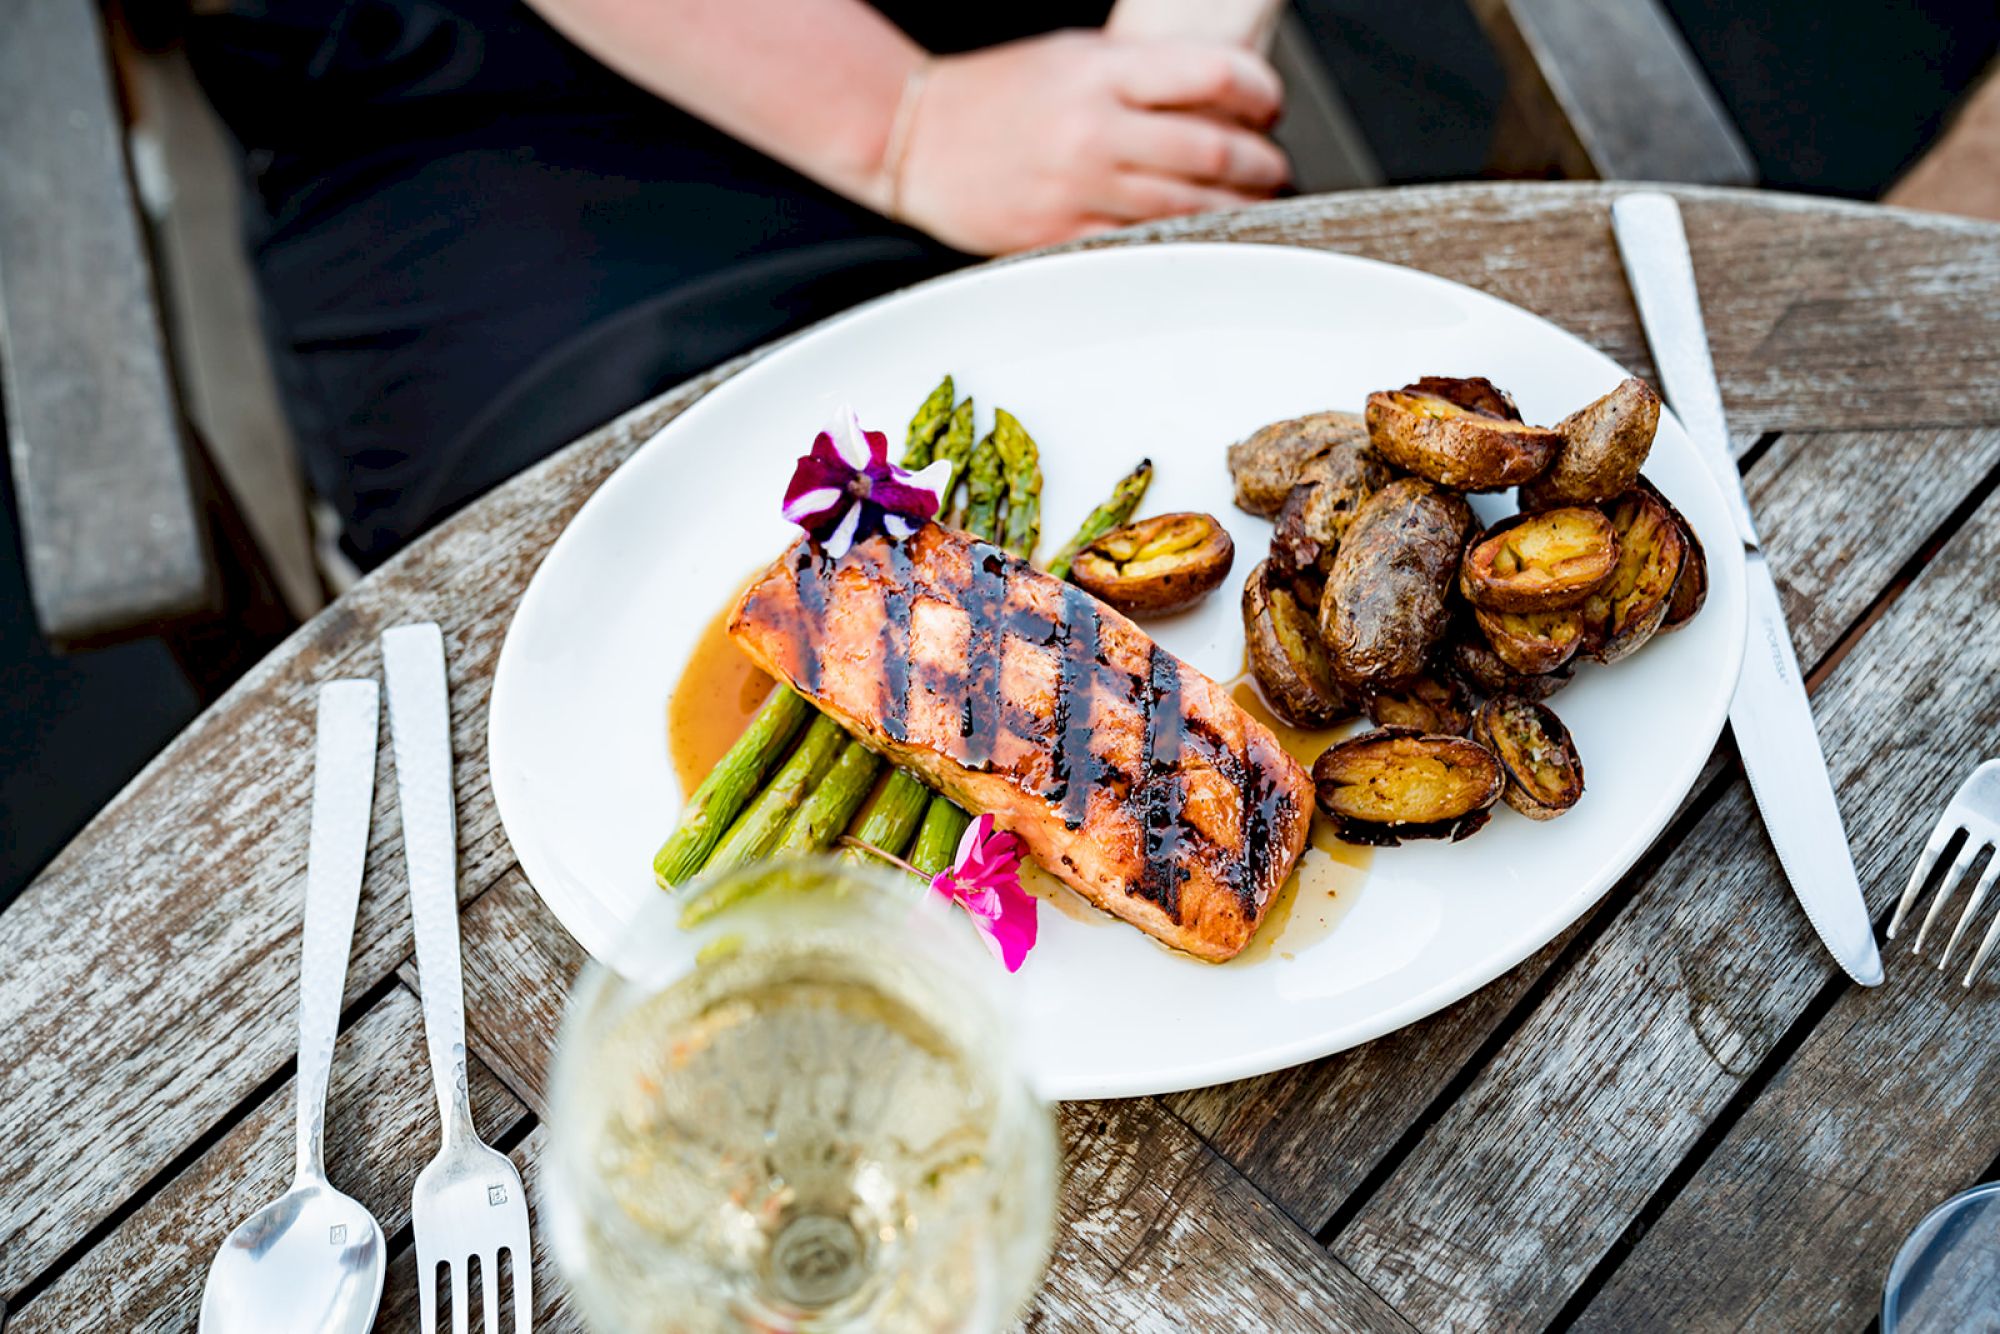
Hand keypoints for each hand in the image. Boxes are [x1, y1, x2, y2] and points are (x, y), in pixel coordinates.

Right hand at [894, 31, 1289, 254]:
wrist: (912, 137)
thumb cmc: (992, 95)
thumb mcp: (1070, 57)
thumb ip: (1138, 76)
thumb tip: (1215, 98)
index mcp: (1101, 73)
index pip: (1212, 76)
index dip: (1259, 93)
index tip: (1269, 107)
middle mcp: (1094, 129)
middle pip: (1213, 150)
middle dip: (1261, 163)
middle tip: (1273, 167)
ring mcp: (1078, 187)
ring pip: (1188, 206)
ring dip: (1235, 209)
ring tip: (1251, 204)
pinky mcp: (1060, 233)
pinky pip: (1141, 244)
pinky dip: (1182, 242)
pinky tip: (1200, 237)